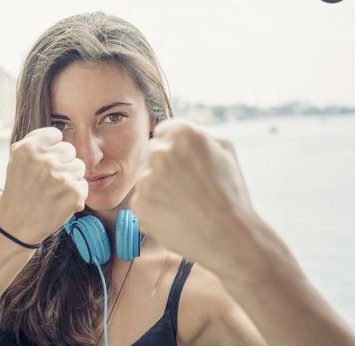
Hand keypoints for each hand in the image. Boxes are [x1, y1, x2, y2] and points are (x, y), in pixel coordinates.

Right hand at [0, 127, 87, 243]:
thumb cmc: (18, 191)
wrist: (16, 225)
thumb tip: (57, 134)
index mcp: (28, 148)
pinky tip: (60, 201)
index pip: (56, 134)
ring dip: (70, 177)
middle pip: (69, 149)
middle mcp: (44, 160)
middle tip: (48, 180)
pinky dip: (75, 194)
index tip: (44, 162)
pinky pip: (84, 185)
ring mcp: (60, 176)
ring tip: (54, 190)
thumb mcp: (16, 160)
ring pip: (79, 166)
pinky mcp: (74, 193)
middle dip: (62, 163)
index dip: (51, 149)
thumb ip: (35, 142)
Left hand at [131, 119, 268, 282]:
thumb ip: (198, 135)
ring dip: (159, 188)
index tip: (184, 163)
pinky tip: (175, 216)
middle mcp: (160, 152)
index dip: (174, 149)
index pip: (163, 132)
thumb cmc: (231, 194)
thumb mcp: (226, 150)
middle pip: (152, 155)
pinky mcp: (139, 203)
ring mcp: (147, 178)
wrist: (229, 236)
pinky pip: (142, 201)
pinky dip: (154, 208)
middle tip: (186, 187)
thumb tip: (179, 134)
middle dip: (164, 167)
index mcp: (182, 134)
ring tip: (184, 204)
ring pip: (146, 178)